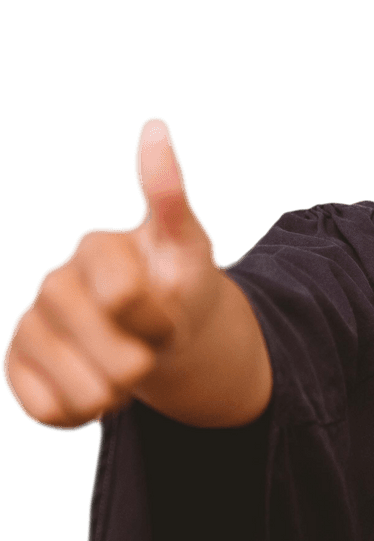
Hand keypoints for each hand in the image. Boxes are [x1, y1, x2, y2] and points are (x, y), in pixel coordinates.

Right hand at [3, 119, 222, 429]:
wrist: (164, 333)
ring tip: (129, 367)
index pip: (126, 296)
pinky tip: (98, 391)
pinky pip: (49, 411)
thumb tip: (155, 127)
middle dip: (150, 359)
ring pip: (85, 392)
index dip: (160, 315)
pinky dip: (83, 414)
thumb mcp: (190, 243)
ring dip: (124, 392)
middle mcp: (53, 282)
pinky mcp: (15, 365)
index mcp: (95, 246)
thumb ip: (168, 191)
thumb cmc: (179, 281)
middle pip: (117, 357)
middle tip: (154, 340)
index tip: (169, 303)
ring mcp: (31, 325)